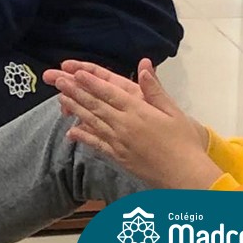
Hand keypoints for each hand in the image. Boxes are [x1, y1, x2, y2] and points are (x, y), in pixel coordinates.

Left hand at [46, 58, 219, 188]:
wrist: (185, 177)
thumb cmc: (183, 142)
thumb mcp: (173, 111)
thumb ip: (154, 89)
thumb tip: (144, 65)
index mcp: (138, 111)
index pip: (109, 93)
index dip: (90, 82)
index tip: (74, 72)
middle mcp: (124, 126)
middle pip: (95, 105)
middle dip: (74, 91)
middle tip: (57, 79)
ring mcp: (119, 143)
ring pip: (92, 122)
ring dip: (74, 109)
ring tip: (59, 98)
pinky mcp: (119, 158)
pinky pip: (97, 145)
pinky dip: (83, 137)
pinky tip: (70, 132)